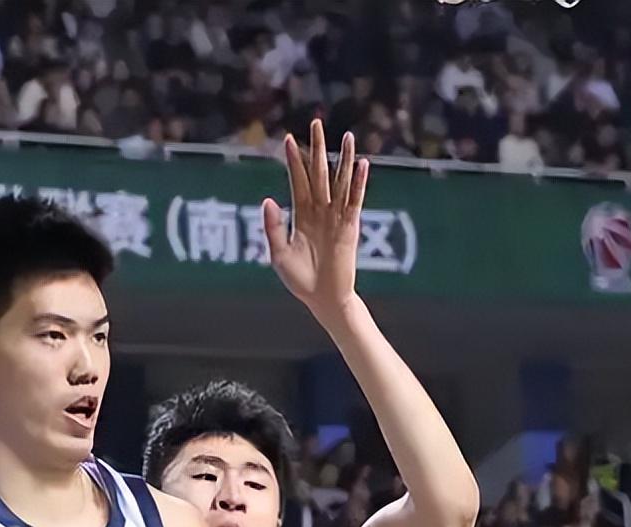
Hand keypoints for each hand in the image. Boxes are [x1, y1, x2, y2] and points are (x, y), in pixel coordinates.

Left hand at [263, 119, 368, 316]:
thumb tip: (268, 200)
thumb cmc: (299, 280)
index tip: (288, 139)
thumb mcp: (278, 254)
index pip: (298, 180)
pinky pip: (354, 201)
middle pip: (319, 173)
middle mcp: (319, 211)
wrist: (322, 299)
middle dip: (318, 148)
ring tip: (348, 136)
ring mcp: (336, 217)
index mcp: (300, 215)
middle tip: (316, 122)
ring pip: (340, 182)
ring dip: (344, 159)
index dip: (294, 160)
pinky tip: (362, 165)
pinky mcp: (350, 227)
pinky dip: (358, 183)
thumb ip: (273, 227)